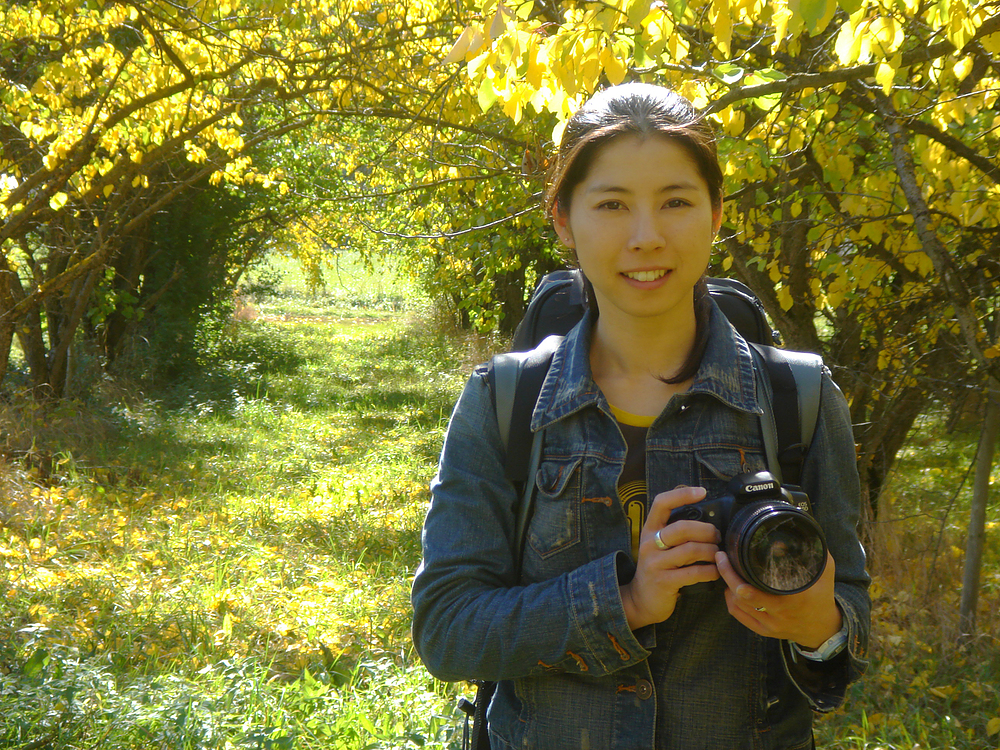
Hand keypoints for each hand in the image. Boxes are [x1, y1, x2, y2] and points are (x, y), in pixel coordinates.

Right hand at [620, 485, 720, 629]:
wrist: (641, 599)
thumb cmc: (658, 568)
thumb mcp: (658, 545)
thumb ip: (675, 531)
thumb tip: (704, 515)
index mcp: (649, 529)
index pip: (661, 503)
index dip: (682, 494)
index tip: (701, 492)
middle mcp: (649, 543)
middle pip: (683, 527)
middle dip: (707, 531)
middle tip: (717, 537)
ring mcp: (655, 563)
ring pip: (691, 550)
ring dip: (712, 552)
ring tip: (717, 555)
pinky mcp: (664, 581)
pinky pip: (694, 572)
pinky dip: (710, 571)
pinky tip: (715, 571)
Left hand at [715, 550, 841, 649]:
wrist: (823, 628)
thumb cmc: (822, 596)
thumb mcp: (823, 572)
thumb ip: (814, 553)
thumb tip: (803, 530)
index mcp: (791, 599)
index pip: (751, 589)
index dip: (735, 573)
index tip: (728, 555)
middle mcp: (778, 614)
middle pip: (740, 596)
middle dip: (726, 575)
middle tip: (721, 558)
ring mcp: (770, 625)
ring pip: (737, 606)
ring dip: (728, 587)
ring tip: (727, 571)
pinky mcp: (764, 631)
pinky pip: (739, 616)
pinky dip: (731, 602)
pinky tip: (730, 590)